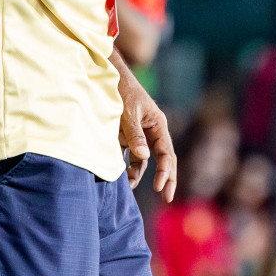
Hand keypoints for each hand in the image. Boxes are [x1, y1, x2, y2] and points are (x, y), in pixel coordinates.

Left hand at [115, 57, 175, 201]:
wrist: (108, 77)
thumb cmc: (122, 91)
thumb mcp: (128, 113)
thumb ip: (135, 135)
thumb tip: (143, 156)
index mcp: (158, 125)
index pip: (167, 153)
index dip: (165, 171)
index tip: (159, 187)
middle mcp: (152, 132)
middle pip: (163, 160)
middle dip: (165, 178)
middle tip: (166, 198)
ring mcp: (140, 135)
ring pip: (145, 161)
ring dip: (139, 174)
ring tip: (129, 187)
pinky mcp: (127, 137)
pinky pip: (131, 156)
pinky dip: (127, 167)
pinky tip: (121, 177)